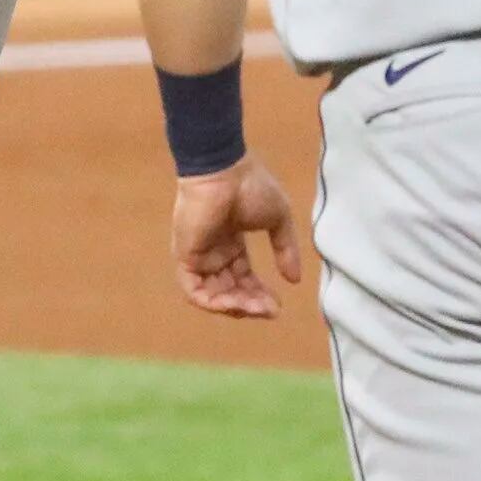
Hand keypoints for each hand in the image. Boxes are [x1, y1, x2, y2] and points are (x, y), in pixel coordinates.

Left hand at [171, 154, 301, 319]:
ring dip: (237, 307)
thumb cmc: (250, 186)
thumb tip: (294, 280)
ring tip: (258, 308)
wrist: (225, 169)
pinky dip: (215, 303)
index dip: (260, 294)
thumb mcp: (278, 219)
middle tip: (271, 310)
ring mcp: (198, 254)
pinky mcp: (186, 255)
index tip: (278, 305)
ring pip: (214, 295)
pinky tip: (237, 304)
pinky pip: (194, 292)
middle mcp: (213, 252)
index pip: (243, 278)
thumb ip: (285, 249)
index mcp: (231, 243)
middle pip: (230, 290)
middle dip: (251, 305)